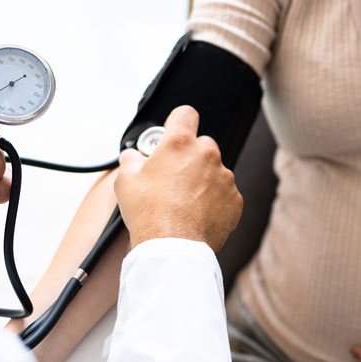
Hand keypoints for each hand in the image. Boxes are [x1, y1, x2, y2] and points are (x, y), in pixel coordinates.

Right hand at [113, 105, 242, 251]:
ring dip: (202, 180)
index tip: (173, 134)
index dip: (178, 122)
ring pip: (214, 170)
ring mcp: (224, 177)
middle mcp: (207, 154)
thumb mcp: (126, 182)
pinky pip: (224, 193)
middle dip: (189, 157)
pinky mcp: (235, 199)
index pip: (185, 114)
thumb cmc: (149, 214)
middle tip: (173, 178)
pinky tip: (196, 213)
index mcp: (180, 143)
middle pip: (201, 144)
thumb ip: (130, 160)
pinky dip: (214, 200)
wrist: (173, 248)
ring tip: (183, 202)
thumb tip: (132, 157)